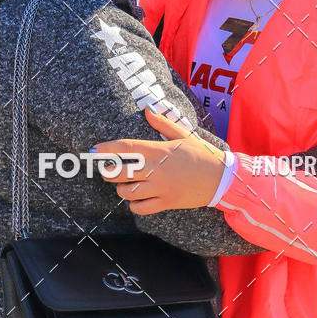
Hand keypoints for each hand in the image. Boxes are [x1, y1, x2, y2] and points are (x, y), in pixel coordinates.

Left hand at [94, 108, 225, 214]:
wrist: (222, 178)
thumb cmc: (202, 154)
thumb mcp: (184, 134)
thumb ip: (162, 123)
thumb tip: (148, 109)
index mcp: (159, 150)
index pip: (126, 147)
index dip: (106, 148)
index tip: (94, 150)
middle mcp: (156, 169)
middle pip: (120, 172)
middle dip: (107, 171)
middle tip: (105, 169)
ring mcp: (160, 188)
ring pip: (127, 192)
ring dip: (121, 189)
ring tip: (123, 184)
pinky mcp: (166, 203)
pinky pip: (140, 208)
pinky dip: (134, 204)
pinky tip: (137, 198)